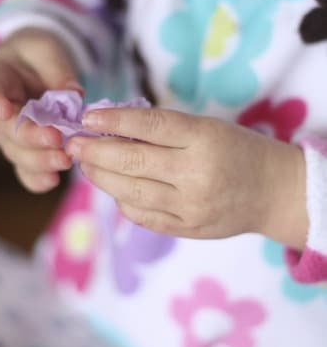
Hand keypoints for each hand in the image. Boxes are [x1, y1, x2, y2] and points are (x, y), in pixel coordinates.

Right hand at [0, 28, 82, 191]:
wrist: (33, 71)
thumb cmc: (36, 57)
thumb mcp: (46, 51)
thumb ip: (57, 70)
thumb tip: (75, 94)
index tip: (3, 109)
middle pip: (8, 132)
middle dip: (32, 138)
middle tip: (57, 139)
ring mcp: (9, 137)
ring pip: (19, 155)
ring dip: (41, 161)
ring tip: (64, 160)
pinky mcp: (25, 152)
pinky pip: (27, 172)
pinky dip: (38, 179)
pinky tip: (53, 181)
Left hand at [66, 108, 307, 248]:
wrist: (274, 192)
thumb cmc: (238, 151)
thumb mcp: (208, 128)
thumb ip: (165, 131)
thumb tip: (112, 129)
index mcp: (205, 139)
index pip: (150, 127)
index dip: (115, 121)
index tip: (88, 117)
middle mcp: (197, 174)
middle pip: (133, 162)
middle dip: (96, 152)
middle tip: (73, 144)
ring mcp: (192, 206)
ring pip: (132, 192)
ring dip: (102, 178)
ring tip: (86, 165)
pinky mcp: (189, 229)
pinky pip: (144, 216)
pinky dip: (123, 201)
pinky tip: (114, 189)